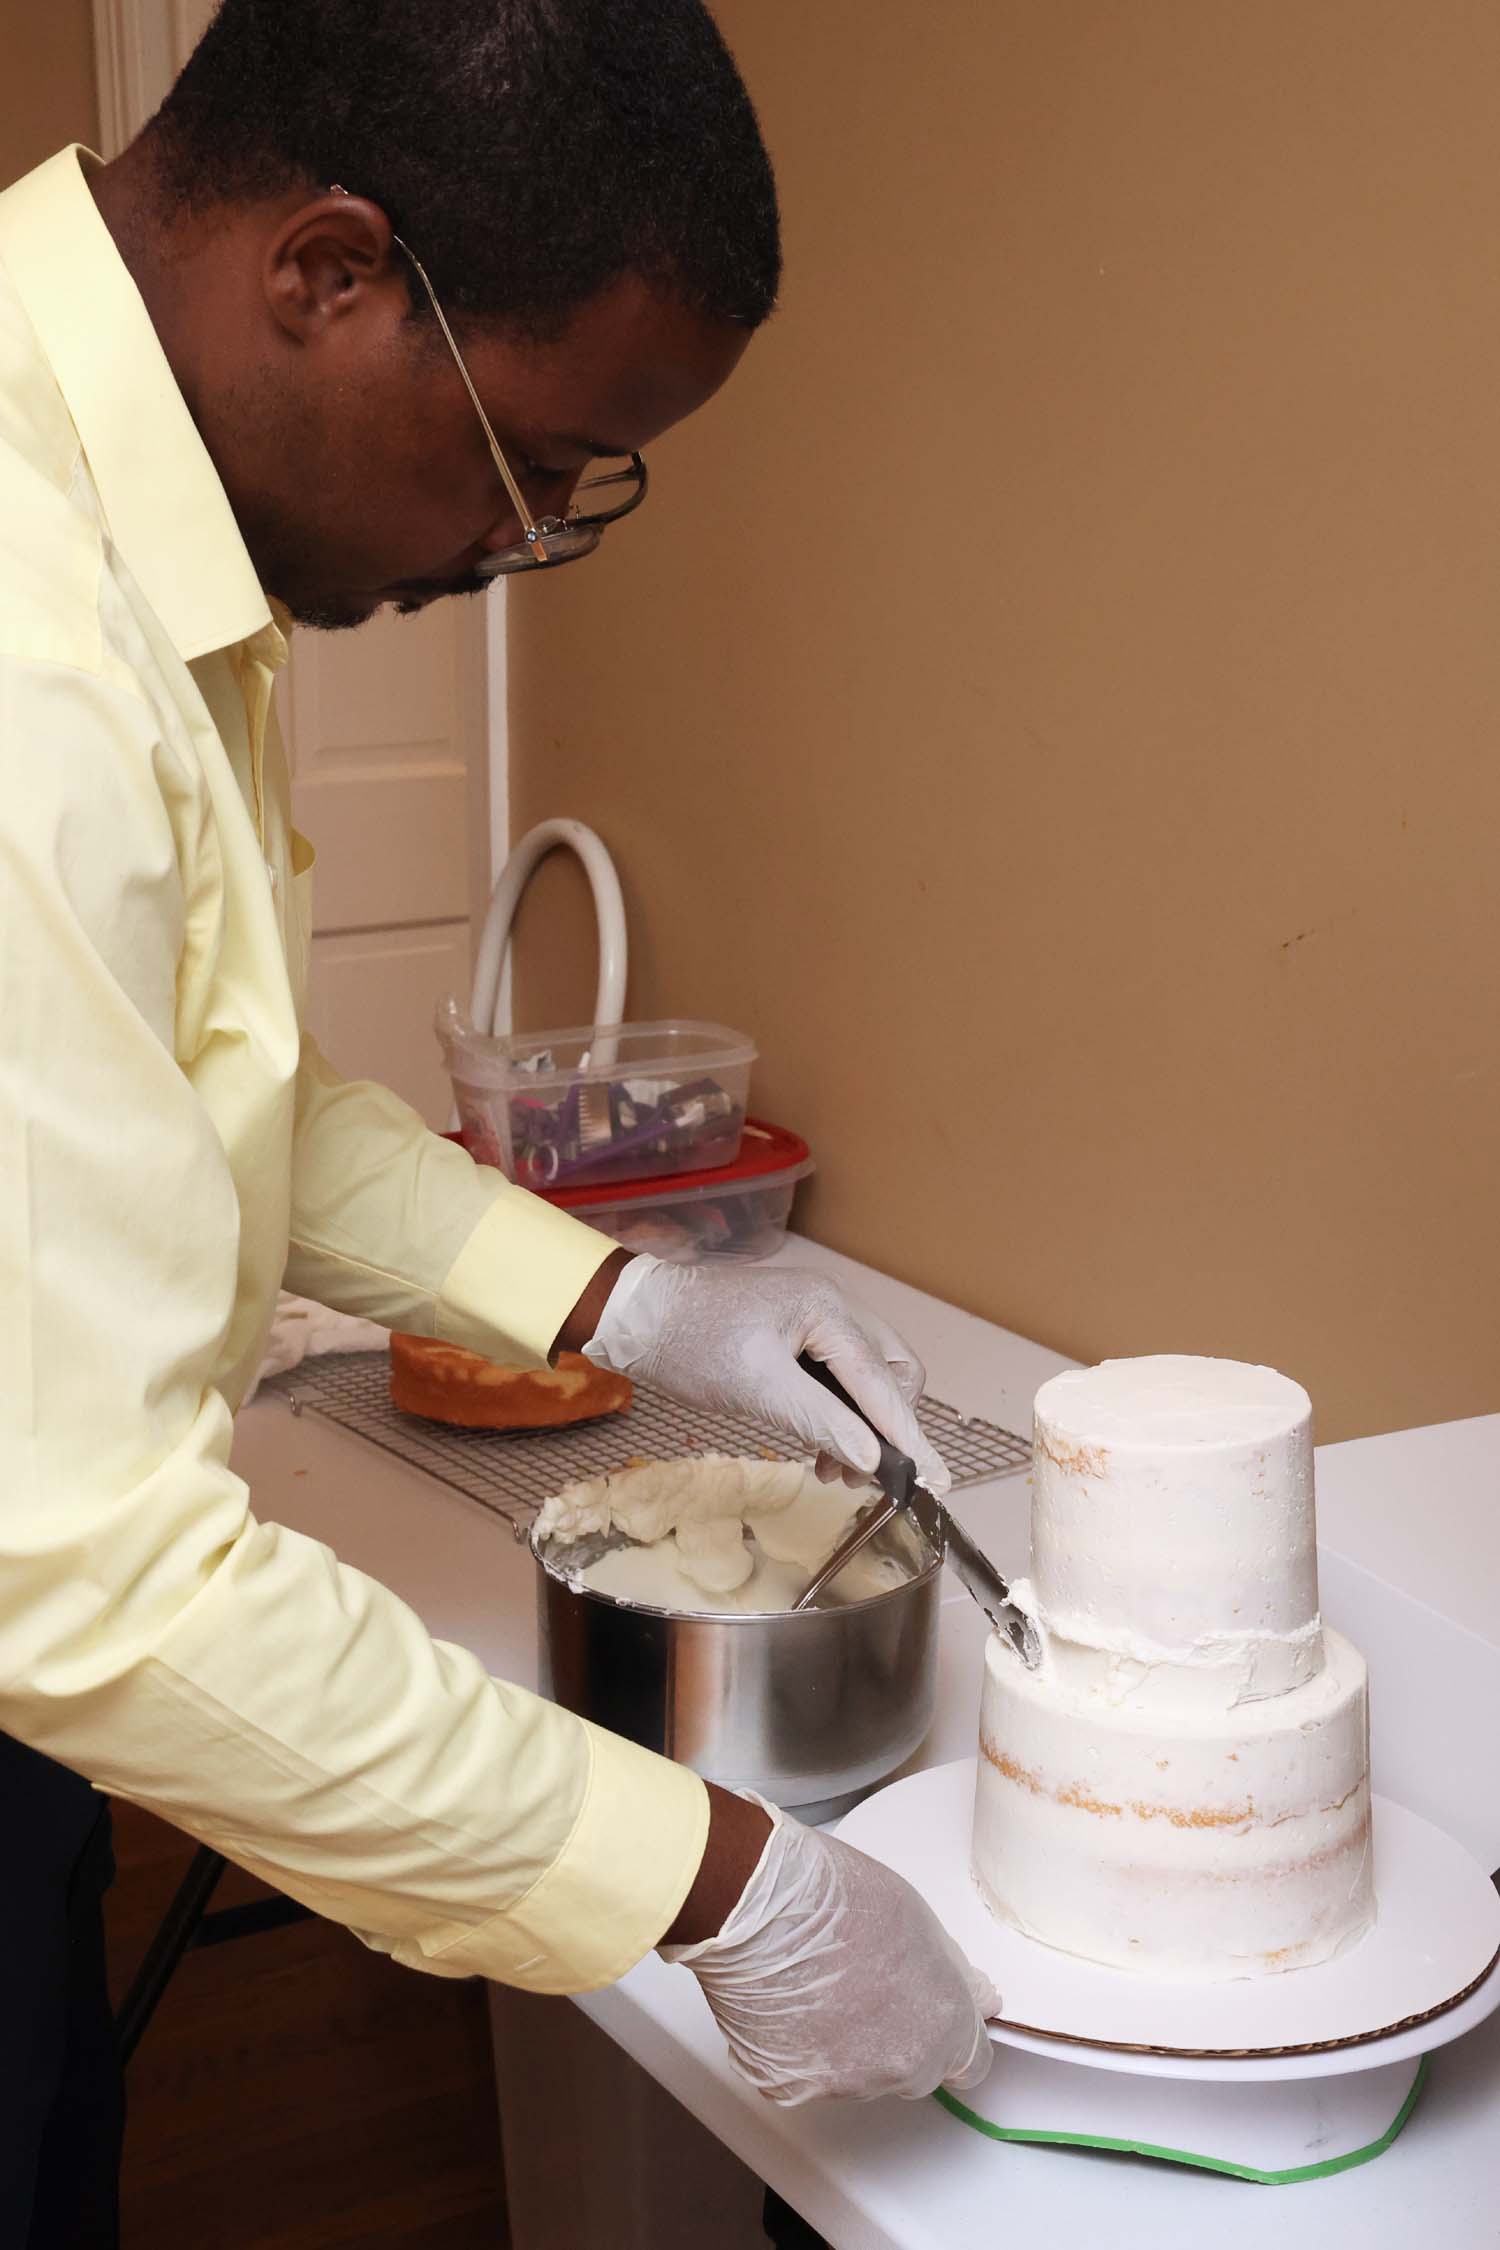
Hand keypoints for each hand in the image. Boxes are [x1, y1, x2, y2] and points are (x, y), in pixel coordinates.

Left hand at [582, 1258, 949, 1494]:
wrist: (639, 1315)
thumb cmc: (690, 1342)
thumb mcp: (755, 1387)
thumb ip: (819, 1421)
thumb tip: (873, 1458)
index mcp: (827, 1309)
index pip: (883, 1382)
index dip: (909, 1436)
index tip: (936, 1481)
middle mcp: (833, 1306)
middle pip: (891, 1373)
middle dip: (889, 1428)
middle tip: (876, 1479)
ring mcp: (816, 1318)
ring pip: (868, 1378)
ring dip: (864, 1427)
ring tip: (839, 1473)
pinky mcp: (798, 1334)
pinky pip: (840, 1377)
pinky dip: (840, 1415)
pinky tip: (823, 1450)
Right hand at [662, 1794, 996, 2105]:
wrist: (760, 1905)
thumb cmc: (835, 1897)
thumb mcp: (918, 1919)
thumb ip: (951, 1974)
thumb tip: (978, 1998)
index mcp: (942, 2024)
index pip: (971, 2062)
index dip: (952, 2036)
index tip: (933, 2016)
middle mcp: (900, 2066)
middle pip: (914, 2070)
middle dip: (898, 2037)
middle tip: (866, 1986)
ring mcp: (845, 2083)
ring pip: (858, 2075)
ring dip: (847, 2043)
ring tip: (820, 1983)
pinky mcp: (791, 2087)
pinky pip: (806, 2076)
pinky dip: (801, 2047)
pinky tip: (790, 2002)